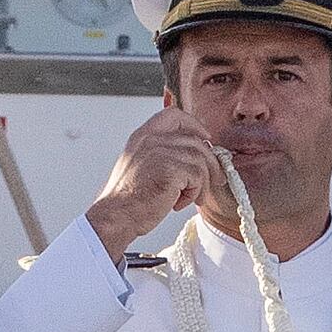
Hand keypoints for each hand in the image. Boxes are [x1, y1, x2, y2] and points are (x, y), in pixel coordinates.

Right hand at [86, 104, 223, 256]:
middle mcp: (151, 140)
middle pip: (195, 141)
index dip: (194, 125)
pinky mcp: (171, 169)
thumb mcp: (138, 165)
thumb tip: (191, 155)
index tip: (205, 139)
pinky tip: (177, 203)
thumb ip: (159, 154)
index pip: (173, 115)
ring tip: (188, 197)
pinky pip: (197, 176)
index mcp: (142, 136)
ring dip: (200, 183)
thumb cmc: (127, 198)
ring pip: (200, 160)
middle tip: (214, 178)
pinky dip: (192, 193)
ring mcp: (161, 152)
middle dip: (209, 162)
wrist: (116, 216)